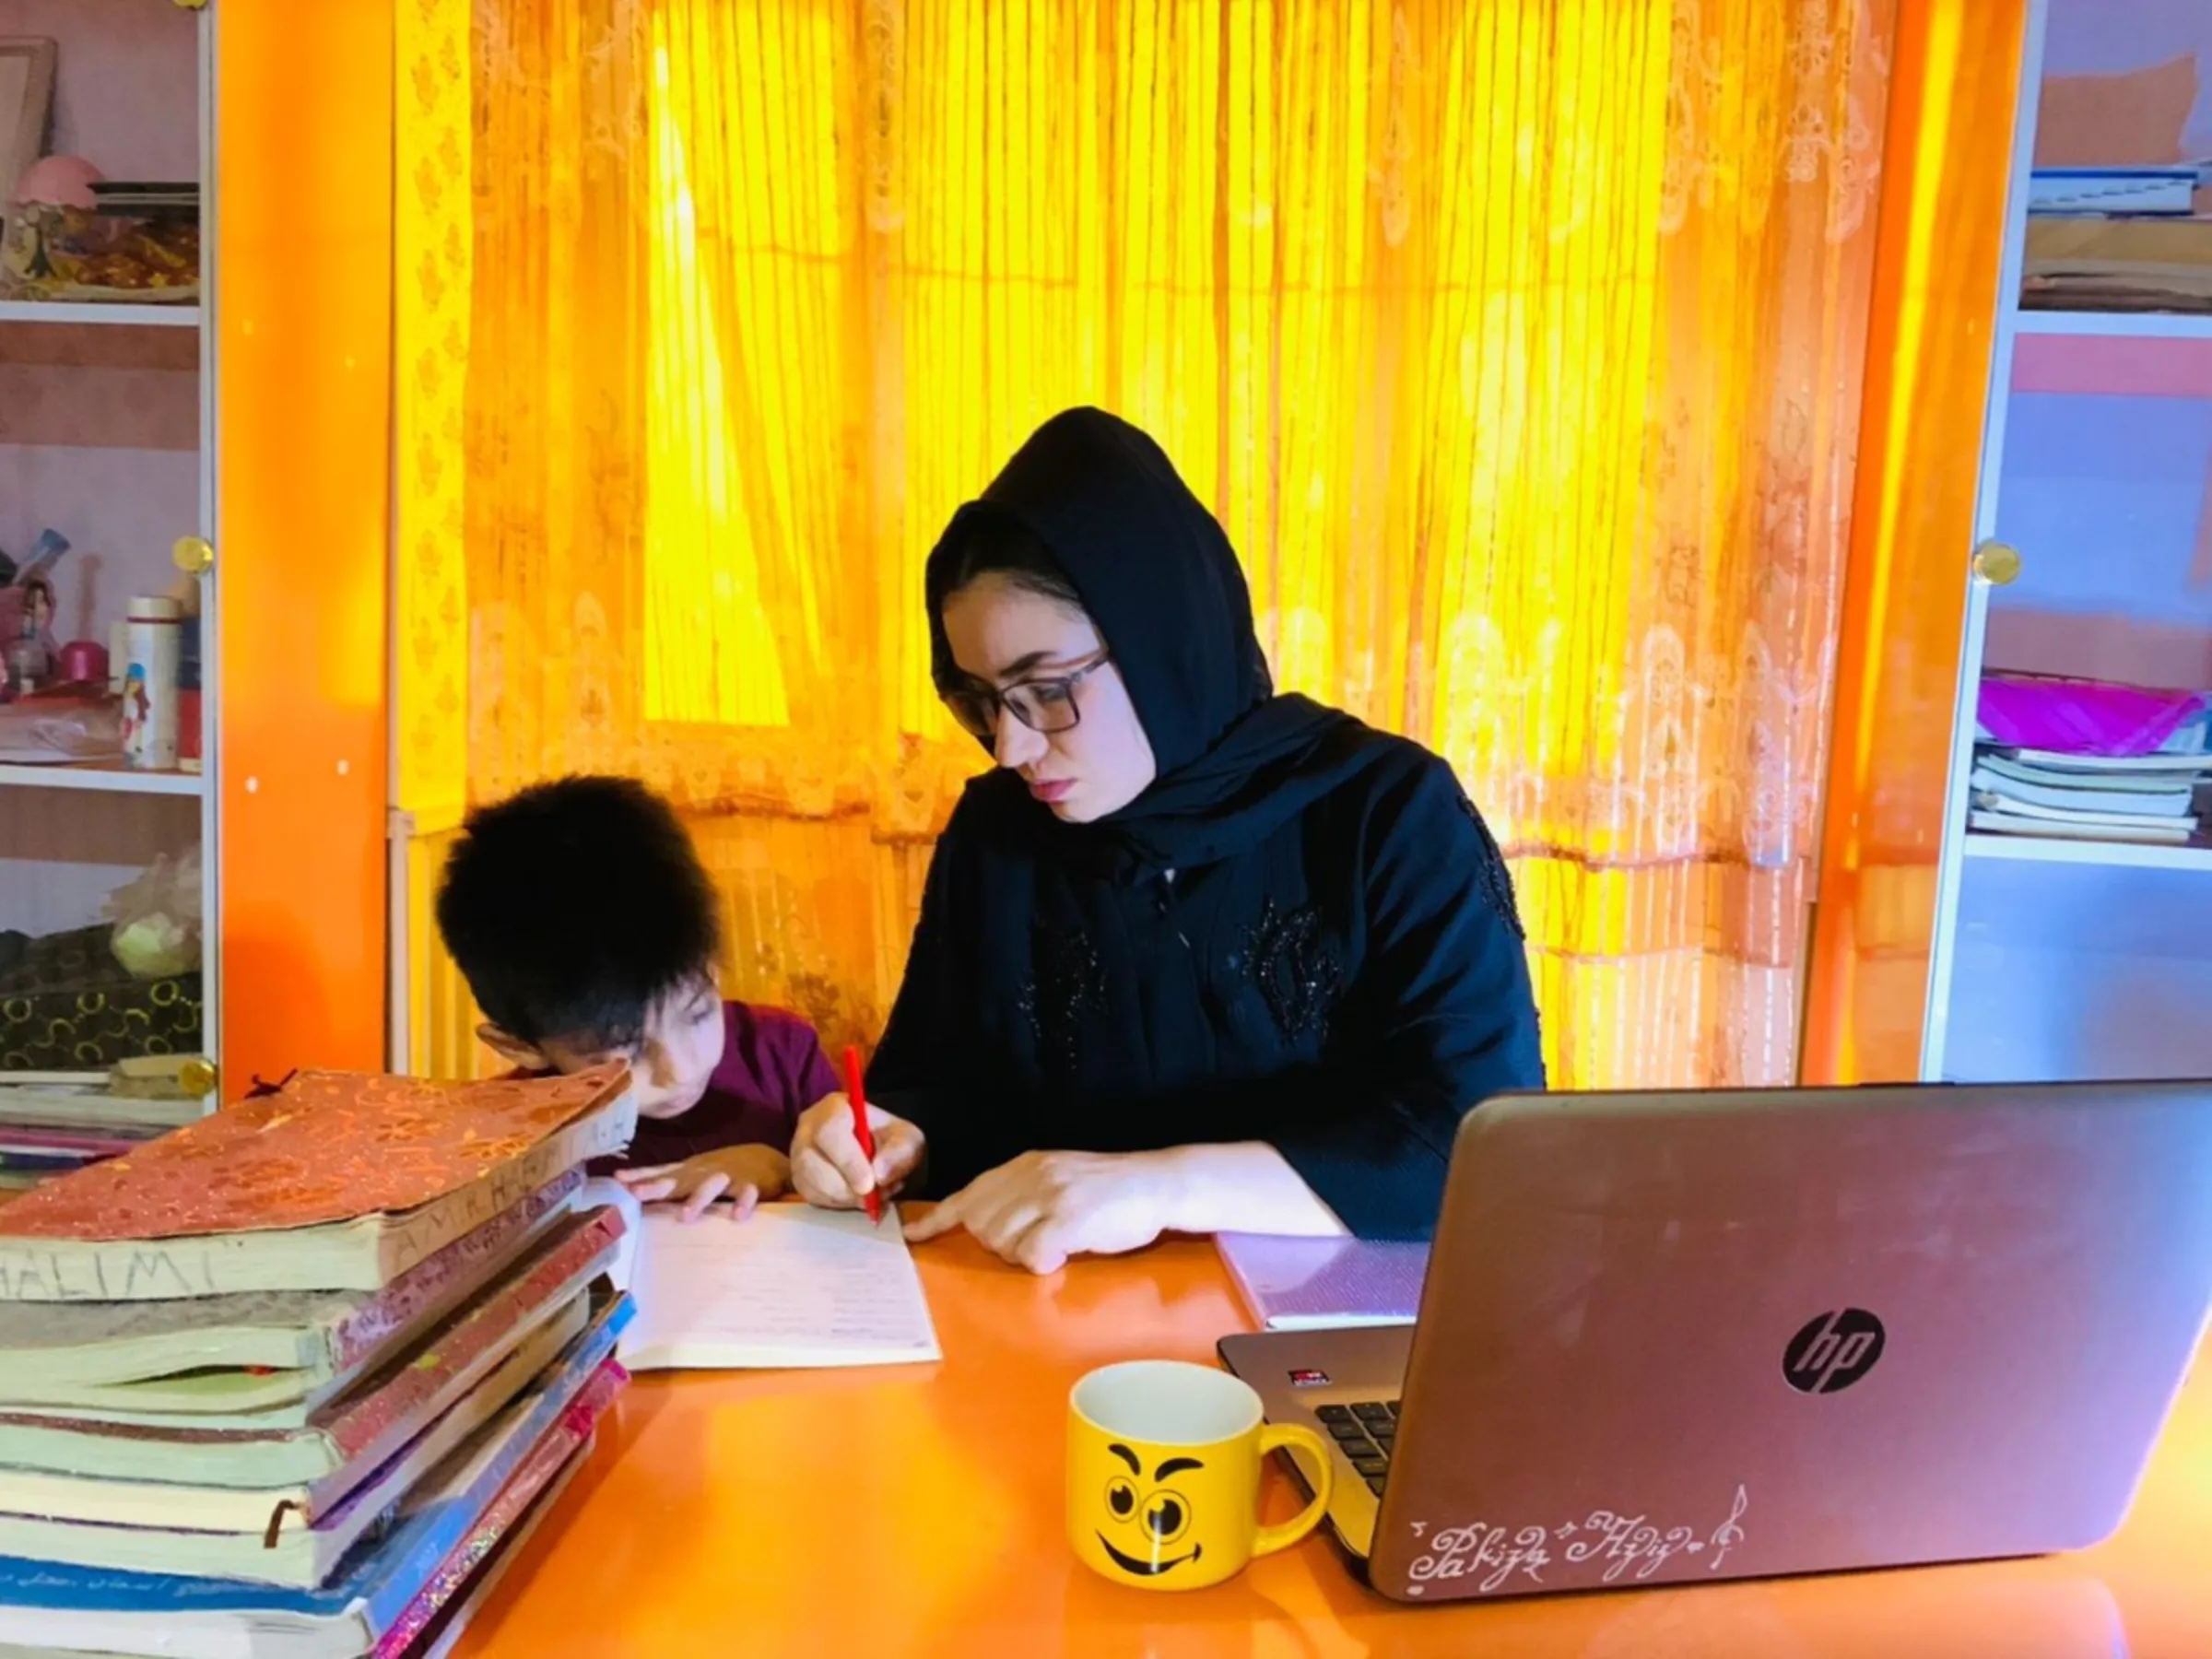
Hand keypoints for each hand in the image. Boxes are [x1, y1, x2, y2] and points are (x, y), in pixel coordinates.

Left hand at [614, 1144, 788, 1223]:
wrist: (767, 1158)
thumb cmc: (721, 1171)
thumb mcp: (690, 1172)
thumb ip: (663, 1180)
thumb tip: (624, 1184)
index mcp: (688, 1172)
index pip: (659, 1173)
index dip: (639, 1176)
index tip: (618, 1181)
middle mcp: (703, 1172)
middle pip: (677, 1179)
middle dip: (657, 1186)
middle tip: (638, 1193)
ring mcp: (728, 1176)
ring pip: (711, 1186)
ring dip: (698, 1198)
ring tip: (685, 1215)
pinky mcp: (752, 1183)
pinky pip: (747, 1193)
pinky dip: (743, 1203)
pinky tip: (737, 1216)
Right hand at [789, 1092, 924, 1211]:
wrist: (878, 1148)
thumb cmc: (889, 1139)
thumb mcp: (907, 1138)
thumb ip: (900, 1152)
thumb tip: (879, 1175)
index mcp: (834, 1108)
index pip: (830, 1132)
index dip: (848, 1162)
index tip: (869, 1185)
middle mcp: (808, 1127)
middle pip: (812, 1161)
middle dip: (845, 1187)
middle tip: (871, 1199)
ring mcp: (798, 1152)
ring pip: (809, 1182)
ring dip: (843, 1198)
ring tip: (870, 1196)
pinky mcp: (798, 1176)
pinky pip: (810, 1196)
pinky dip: (836, 1204)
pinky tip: (855, 1197)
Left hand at [904, 1149, 1179, 1274]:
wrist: (1158, 1183)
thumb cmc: (1110, 1190)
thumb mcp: (1058, 1179)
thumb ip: (1024, 1194)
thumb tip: (988, 1224)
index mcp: (1024, 1165)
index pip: (968, 1193)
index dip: (937, 1218)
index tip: (909, 1233)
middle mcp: (1030, 1174)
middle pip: (980, 1224)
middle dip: (997, 1244)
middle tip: (1034, 1243)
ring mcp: (1049, 1195)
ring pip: (1001, 1241)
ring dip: (1022, 1253)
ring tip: (1056, 1243)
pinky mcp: (1068, 1217)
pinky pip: (1032, 1253)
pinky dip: (1043, 1261)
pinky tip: (1065, 1252)